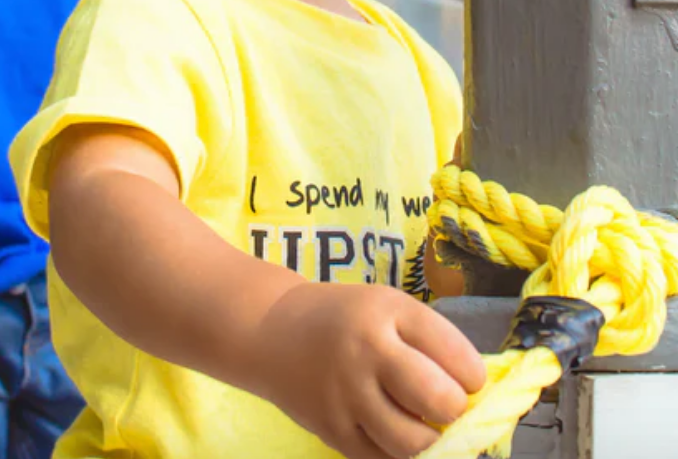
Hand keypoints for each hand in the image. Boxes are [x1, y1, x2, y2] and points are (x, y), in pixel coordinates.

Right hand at [254, 282, 484, 458]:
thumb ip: (432, 344)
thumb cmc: (346, 320)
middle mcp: (366, 350)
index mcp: (388, 311)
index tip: (465, 378)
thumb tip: (483, 399)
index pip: (459, 357)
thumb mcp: (387, 309)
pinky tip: (393, 432)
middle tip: (443, 404)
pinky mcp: (332, 429)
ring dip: (431, 441)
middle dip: (454, 410)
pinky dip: (399, 453)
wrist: (271, 331)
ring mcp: (346, 393)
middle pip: (441, 401)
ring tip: (421, 423)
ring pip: (415, 444)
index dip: (473, 377)